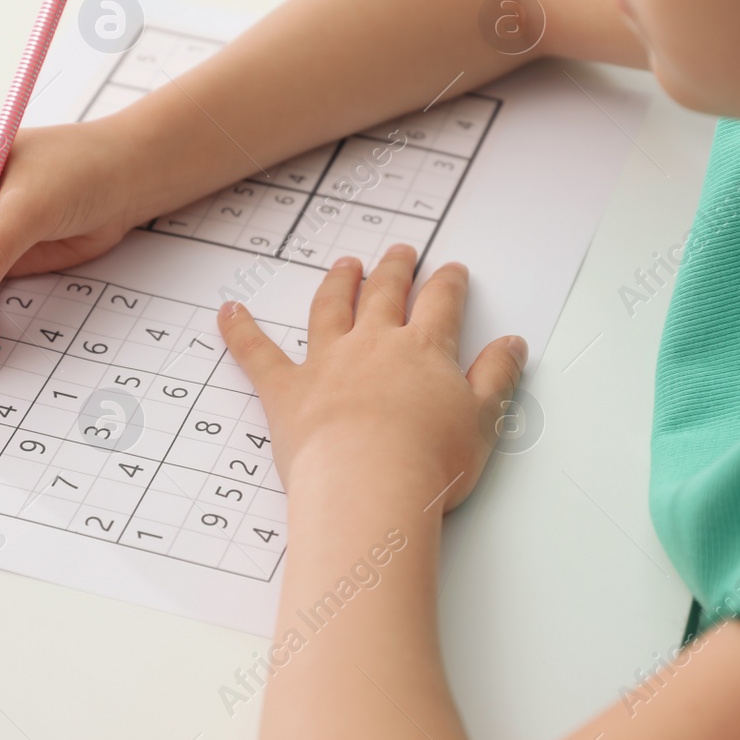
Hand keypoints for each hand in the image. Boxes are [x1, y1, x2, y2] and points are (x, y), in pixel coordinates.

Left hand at [216, 244, 527, 510]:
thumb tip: (511, 345)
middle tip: (399, 252)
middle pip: (385, 293)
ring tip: (344, 266)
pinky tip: (228, 312)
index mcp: (423, 350)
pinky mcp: (287, 390)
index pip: (441, 303)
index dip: (447, 284)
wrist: (369, 487)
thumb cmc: (427, 462)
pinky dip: (240, 331)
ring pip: (331, 308)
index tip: (451, 271)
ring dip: (338, 282)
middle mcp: (374, 344)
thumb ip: (497, 378)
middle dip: (394, 270)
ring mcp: (327, 362)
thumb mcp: (483, 421)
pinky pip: (257, 353)